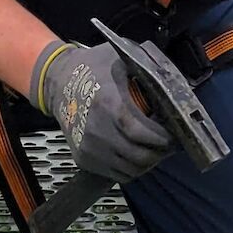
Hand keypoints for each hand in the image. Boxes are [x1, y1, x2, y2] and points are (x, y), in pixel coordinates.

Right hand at [30, 38, 173, 182]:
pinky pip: (117, 174)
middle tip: (170, 144)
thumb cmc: (93, 67)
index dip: (161, 138)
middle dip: (160, 152)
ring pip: (131, 170)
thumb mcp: (120, 57)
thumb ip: (147, 68)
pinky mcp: (84, 159)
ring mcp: (89, 148)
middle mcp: (97, 131)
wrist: (58, 82)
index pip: (140, 132)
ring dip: (148, 162)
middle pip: (138, 156)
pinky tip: (138, 153)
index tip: (174, 135)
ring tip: (155, 149)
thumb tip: (175, 83)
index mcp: (108, 104)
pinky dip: (133, 168)